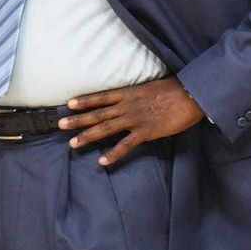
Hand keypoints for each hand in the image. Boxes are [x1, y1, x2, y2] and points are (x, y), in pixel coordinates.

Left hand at [58, 77, 203, 166]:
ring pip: (106, 128)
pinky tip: (102, 161)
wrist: (190, 95)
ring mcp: (135, 119)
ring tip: (72, 143)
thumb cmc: (173, 90)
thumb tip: (127, 100)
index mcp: (128, 93)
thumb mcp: (149, 88)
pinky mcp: (145, 132)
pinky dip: (113, 153)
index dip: (84, 100)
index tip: (69, 103)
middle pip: (97, 114)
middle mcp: (127, 106)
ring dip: (88, 136)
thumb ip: (136, 96)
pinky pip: (125, 145)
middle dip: (78, 119)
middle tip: (60, 125)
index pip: (101, 97)